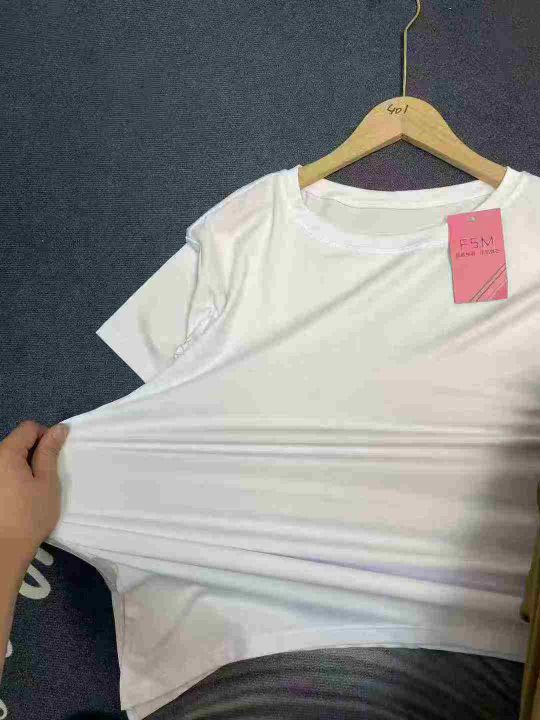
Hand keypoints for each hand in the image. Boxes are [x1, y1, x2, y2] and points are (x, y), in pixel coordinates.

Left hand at [0, 420, 68, 564]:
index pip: (29, 428)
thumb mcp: (47, 481)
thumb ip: (50, 451)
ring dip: (23, 465)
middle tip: (45, 477)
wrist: (4, 550)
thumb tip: (59, 428)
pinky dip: (12, 477)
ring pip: (9, 457)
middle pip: (16, 441)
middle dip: (34, 452)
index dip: (46, 436)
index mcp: (6, 453)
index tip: (54, 459)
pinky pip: (2, 471)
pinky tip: (17, 498)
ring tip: (31, 490)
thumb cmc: (30, 515)